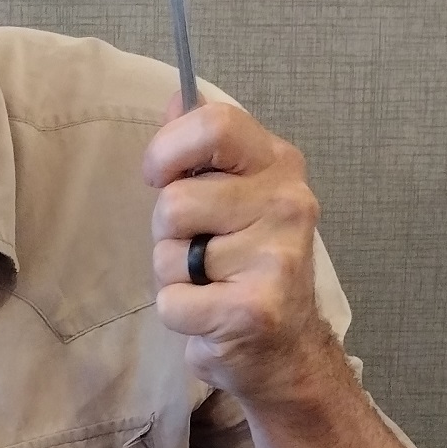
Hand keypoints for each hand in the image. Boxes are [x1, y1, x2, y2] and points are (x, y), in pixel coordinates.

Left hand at [143, 99, 330, 405]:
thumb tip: (177, 98)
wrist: (286, 349)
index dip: (168, 150)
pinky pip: (173, 302)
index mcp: (278, 164)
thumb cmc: (247, 267)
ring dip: (173, 276)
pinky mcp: (253, 309)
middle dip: (168, 232)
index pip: (213, 125)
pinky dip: (178, 315)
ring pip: (169, 255)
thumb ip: (204, 149)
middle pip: (175, 200)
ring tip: (208, 284)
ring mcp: (275, 257)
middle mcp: (287, 203)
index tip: (159, 176)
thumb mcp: (233, 196)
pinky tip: (210, 316)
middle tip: (199, 251)